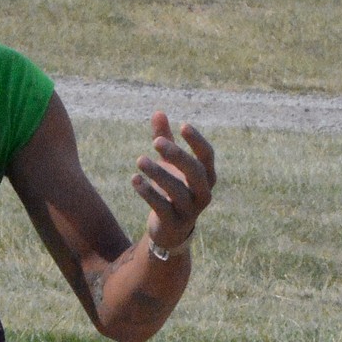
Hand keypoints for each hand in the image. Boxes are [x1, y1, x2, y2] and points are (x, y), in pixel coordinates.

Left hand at [132, 111, 215, 248]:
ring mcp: (190, 210)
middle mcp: (203, 193)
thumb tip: (158, 112)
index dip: (197, 141)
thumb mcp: (170, 165)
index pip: (207, 155)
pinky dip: (147, 193)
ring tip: (139, 160)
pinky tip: (134, 179)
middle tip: (156, 142)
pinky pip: (161, 207)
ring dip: (157, 173)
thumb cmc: (173, 189)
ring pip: (177, 190)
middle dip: (177, 155)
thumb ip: (165, 139)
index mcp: (207, 176)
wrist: (171, 230)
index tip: (183, 125)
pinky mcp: (174, 223)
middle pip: (195, 171)